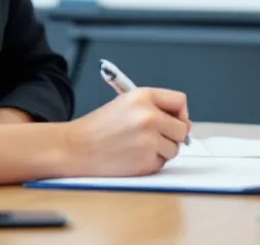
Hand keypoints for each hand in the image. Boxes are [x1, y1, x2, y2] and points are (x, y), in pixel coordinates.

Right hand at [61, 87, 191, 176]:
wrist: (75, 148)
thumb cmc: (98, 128)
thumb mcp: (125, 104)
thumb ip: (154, 108)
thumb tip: (184, 124)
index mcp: (143, 96)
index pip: (180, 101)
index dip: (181, 113)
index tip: (176, 121)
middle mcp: (149, 116)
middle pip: (182, 129)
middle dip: (172, 137)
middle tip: (155, 139)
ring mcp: (148, 140)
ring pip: (174, 149)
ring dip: (160, 152)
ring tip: (136, 148)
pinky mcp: (145, 161)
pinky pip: (161, 164)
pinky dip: (150, 164)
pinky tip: (131, 158)